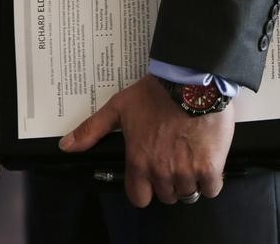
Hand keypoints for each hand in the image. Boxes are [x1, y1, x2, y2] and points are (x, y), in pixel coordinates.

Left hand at [59, 75, 233, 206]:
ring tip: (194, 161)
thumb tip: (66, 146)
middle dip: (171, 182)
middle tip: (177, 161)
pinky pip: (212, 188)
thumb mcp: (119, 107)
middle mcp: (161, 172)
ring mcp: (186, 171)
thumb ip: (92, 129)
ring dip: (192, 181)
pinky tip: (211, 164)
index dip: (147, 189)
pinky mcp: (210, 166)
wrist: (192, 82)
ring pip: (189, 193)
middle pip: (167, 196)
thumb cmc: (157, 93)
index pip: (140, 197)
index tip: (154, 176)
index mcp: (138, 162)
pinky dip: (212, 180)